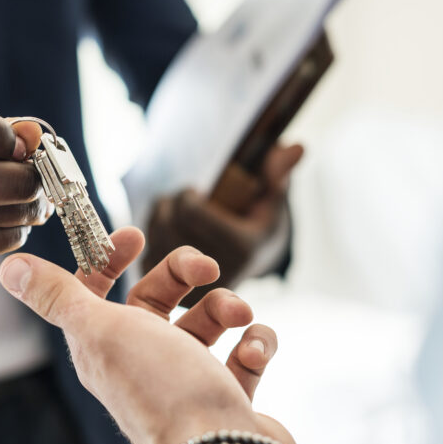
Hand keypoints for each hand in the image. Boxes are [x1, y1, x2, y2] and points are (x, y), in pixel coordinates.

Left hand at [0, 227, 294, 443]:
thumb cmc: (160, 388)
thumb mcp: (100, 330)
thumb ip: (57, 296)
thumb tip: (9, 266)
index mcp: (103, 346)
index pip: (96, 292)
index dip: (109, 259)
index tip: (136, 236)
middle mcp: (141, 362)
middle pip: (157, 299)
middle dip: (184, 274)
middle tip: (208, 268)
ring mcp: (186, 381)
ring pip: (206, 323)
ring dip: (226, 307)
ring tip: (239, 316)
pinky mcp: (226, 397)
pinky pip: (243, 354)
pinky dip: (255, 344)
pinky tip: (254, 351)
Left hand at [145, 143, 302, 305]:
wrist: (247, 266)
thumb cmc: (258, 223)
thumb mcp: (272, 199)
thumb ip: (278, 173)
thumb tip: (297, 147)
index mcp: (242, 248)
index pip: (191, 211)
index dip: (186, 195)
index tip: (194, 191)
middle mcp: (217, 273)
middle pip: (169, 223)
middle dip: (171, 204)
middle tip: (182, 200)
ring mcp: (193, 288)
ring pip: (153, 238)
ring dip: (159, 218)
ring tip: (174, 214)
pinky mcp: (173, 296)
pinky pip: (146, 255)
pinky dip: (151, 239)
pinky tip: (165, 233)